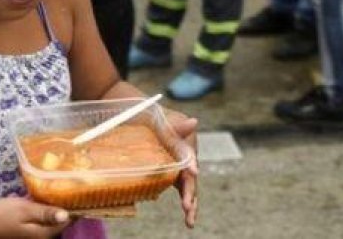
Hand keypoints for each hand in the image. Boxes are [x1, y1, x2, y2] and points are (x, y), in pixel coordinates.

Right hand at [0, 197, 72, 237]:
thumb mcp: (23, 209)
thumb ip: (45, 213)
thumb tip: (67, 216)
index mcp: (42, 235)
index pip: (66, 222)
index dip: (73, 208)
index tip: (79, 194)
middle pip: (59, 226)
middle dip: (64, 210)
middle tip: (68, 190)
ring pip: (49, 226)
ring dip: (53, 213)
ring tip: (56, 194)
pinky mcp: (24, 236)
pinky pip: (40, 227)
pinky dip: (43, 216)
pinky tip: (40, 205)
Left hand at [165, 110, 198, 228]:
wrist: (149, 123)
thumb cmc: (160, 120)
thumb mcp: (166, 121)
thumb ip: (178, 125)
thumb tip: (194, 122)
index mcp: (187, 145)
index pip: (189, 157)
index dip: (191, 165)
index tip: (193, 172)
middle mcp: (187, 160)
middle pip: (191, 178)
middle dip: (190, 194)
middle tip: (188, 207)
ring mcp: (181, 169)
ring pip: (189, 188)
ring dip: (191, 204)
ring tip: (191, 222)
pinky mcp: (175, 176)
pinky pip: (181, 190)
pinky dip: (186, 202)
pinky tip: (188, 219)